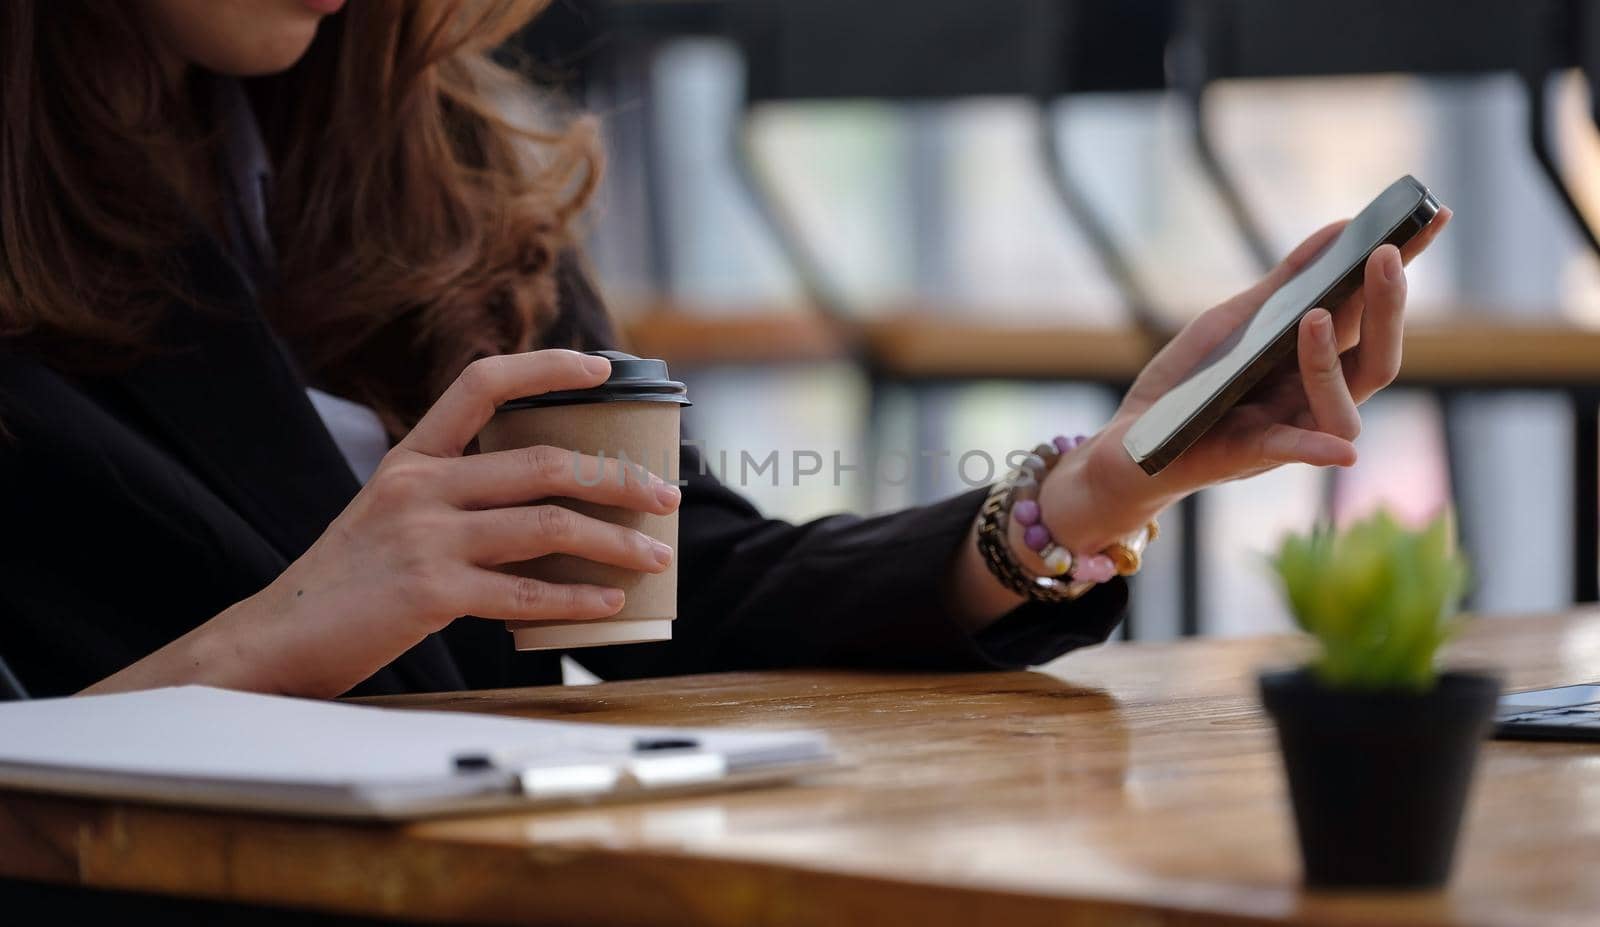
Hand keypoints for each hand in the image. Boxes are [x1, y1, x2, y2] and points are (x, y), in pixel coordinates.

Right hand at [91, 350, 681, 697]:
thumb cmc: (348, 582)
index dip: (546, 365)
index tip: (602, 367)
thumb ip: (451, 495)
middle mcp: (420, 485)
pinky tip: (610, 605)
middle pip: (543, 463)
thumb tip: (545, 504)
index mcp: (411, 457)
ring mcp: (424, 537)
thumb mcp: (389, 512)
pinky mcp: (430, 592)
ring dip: (614, 540)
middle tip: (665, 495)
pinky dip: (577, 599)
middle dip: (617, 477)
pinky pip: (526, 592)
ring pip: (547, 524)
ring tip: (655, 554)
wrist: (277, 639)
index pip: (481, 382)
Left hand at [1038, 209, 1450, 556]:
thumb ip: (1283, 285)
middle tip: (1383, 255)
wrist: (1133, 440)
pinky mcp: (1253, 456)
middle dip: (1386, 306)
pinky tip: (1344, 452)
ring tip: (1313, 318)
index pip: (1373, 311)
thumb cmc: (1188, 380)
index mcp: (1316, 356)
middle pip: (1378, 358)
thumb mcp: (1233, 322)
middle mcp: (1316, 394)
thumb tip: (1339, 229)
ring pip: (1344, 407)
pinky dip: (1319, 449)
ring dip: (1330, 361)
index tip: (1435, 215)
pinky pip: (1295, 453)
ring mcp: (1291, 427)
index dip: (1406, 266)